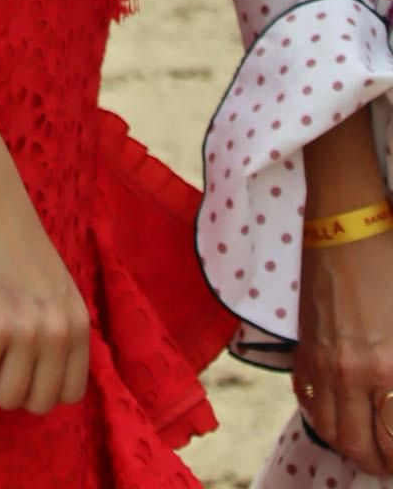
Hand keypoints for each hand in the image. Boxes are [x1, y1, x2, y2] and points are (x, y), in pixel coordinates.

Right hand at [0, 157, 90, 414]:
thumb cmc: (8, 231)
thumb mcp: (50, 283)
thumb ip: (53, 322)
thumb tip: (35, 367)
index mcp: (78, 321)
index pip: (70, 393)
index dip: (35, 388)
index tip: (11, 365)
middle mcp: (60, 331)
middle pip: (38, 403)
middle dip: (7, 390)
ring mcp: (29, 331)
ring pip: (6, 397)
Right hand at [295, 234, 392, 476]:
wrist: (347, 224)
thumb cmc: (391, 265)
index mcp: (389, 368)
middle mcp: (352, 372)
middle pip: (359, 446)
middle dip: (377, 463)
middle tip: (389, 462)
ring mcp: (323, 360)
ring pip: (330, 430)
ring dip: (349, 445)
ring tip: (366, 444)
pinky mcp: (304, 346)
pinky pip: (306, 399)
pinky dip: (322, 416)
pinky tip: (338, 413)